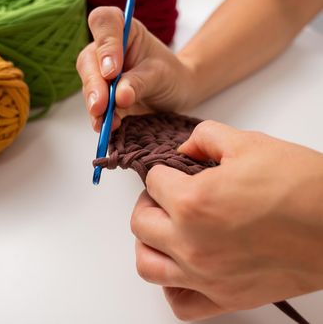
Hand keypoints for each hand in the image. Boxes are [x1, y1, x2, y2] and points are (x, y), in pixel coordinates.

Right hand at [76, 7, 195, 131]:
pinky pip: (94, 105)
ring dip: (94, 104)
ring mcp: (99, 73)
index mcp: (123, 30)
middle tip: (101, 105)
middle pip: (89, 59)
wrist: (174, 93)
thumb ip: (139, 82)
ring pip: (88, 85)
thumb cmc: (169, 75)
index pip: (104, 23)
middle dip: (94, 84)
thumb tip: (119, 96)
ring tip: (105, 121)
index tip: (112, 71)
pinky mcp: (100, 95)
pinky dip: (99, 118)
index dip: (105, 44)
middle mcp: (106, 49)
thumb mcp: (159, 75)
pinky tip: (106, 127)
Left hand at [131, 120, 322, 320]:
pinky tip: (182, 267)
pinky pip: (179, 303)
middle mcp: (192, 244)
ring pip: (147, 265)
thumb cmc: (302, 187)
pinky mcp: (225, 297)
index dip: (162, 171)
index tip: (173, 171)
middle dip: (149, 203)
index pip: (153, 182)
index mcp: (193, 203)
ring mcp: (206, 276)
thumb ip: (205, 138)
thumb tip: (184, 149)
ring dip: (149, 242)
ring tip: (166, 229)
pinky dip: (172, 285)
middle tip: (165, 196)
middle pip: (140, 223)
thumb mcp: (249, 144)